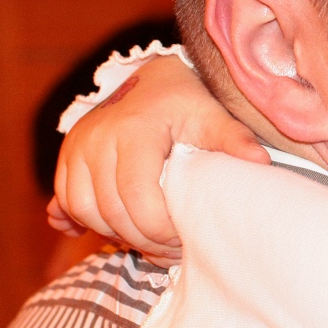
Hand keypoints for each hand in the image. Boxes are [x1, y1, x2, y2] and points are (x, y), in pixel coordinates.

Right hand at [48, 54, 268, 264]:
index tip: (183, 238)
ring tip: (149, 238)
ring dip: (115, 233)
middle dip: (142, 239)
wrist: (152, 78)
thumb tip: (261, 162)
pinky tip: (112, 230)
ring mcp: (76, 147)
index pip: (137, 197)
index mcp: (134, 130)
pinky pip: (67, 200)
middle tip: (172, 249)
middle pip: (110, 210)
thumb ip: (232, 138)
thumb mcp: (211, 114)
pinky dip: (87, 220)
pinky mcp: (67, 156)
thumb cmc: (185, 100)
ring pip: (84, 210)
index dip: (159, 229)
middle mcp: (96, 138)